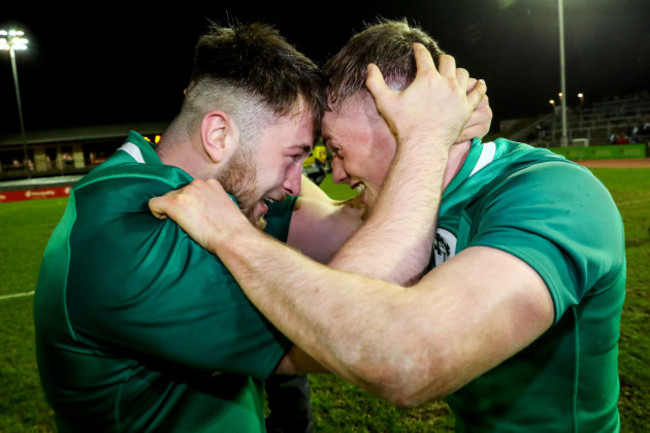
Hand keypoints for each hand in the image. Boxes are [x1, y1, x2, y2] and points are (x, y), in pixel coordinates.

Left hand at [149, 179, 248, 253]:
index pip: (192, 189)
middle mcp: (197, 184)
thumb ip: (214, 202)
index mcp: (211, 183)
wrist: (233, 237)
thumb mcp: (227, 208)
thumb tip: (205, 211)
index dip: (190, 202)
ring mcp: (186, 193)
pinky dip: (156, 212)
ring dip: (171, 210)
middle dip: (181, 206)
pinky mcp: (175, 203)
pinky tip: (164, 220)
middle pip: (179, 192)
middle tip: (189, 223)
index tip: (194, 215)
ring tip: (182, 225)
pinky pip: (154, 203)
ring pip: (167, 197)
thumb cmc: (234, 230)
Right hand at [365, 43, 486, 150]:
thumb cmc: (404, 125)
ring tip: (453, 73)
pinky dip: (479, 87)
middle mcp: (446, 82)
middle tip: (437, 61)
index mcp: (427, 77)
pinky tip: (479, 84)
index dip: (419, 49)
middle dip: (441, 59)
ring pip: (463, 73)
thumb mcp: (385, 102)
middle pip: (448, 61)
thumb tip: (370, 67)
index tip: (417, 47)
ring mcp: (458, 95)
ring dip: (457, 71)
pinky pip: (477, 93)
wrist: (423, 145)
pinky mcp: (466, 108)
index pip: (424, 56)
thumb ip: (375, 83)